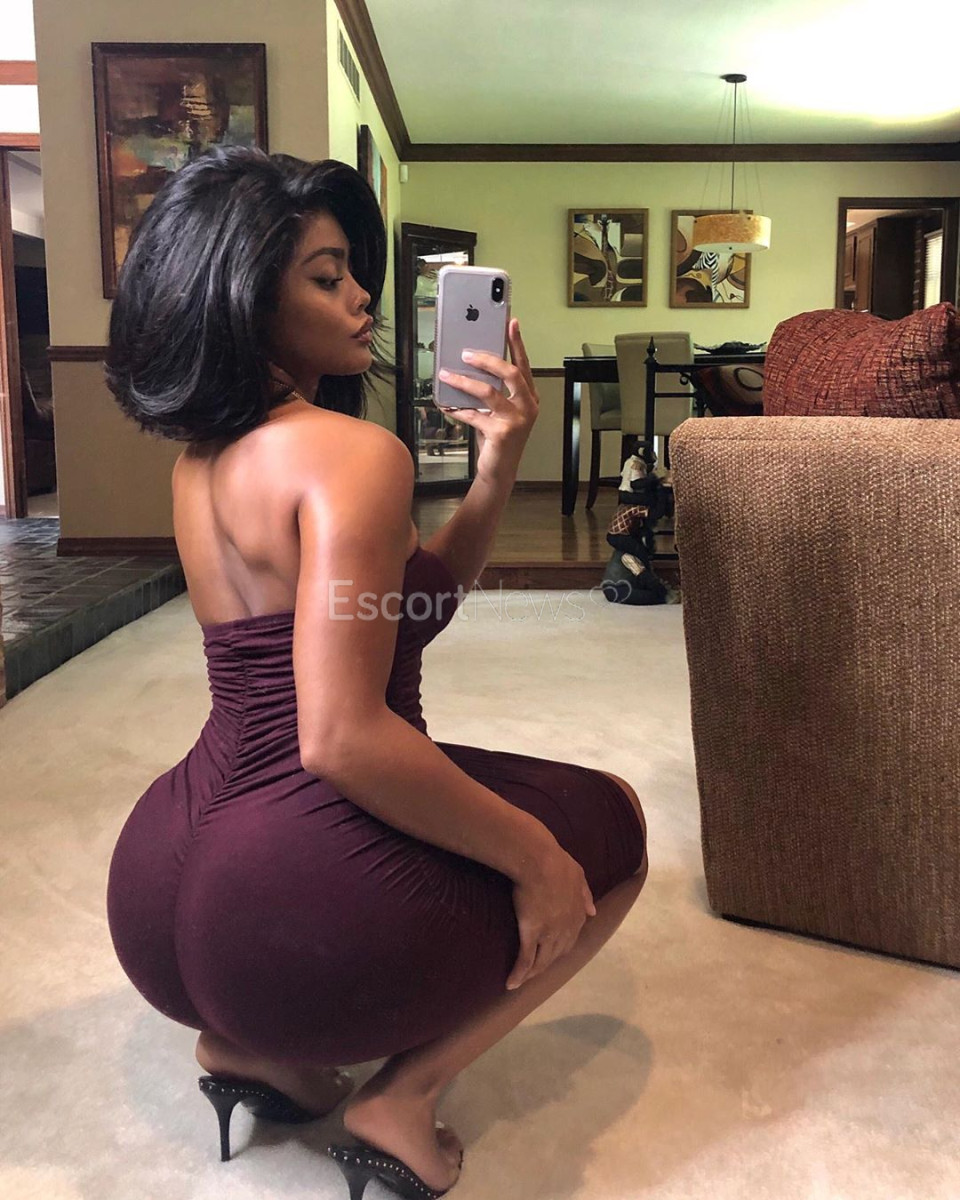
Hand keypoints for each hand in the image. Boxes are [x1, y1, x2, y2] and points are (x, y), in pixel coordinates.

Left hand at [436, 318, 538, 482]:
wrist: (500, 470)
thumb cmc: (497, 438)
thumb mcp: (498, 411)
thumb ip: (491, 390)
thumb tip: (470, 367)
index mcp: (529, 397)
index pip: (523, 364)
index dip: (517, 342)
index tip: (511, 322)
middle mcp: (527, 406)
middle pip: (510, 373)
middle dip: (486, 359)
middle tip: (466, 353)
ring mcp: (516, 420)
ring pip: (488, 392)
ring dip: (464, 382)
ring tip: (447, 375)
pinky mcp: (501, 433)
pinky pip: (474, 415)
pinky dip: (458, 409)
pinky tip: (447, 405)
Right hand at [506, 839, 596, 991]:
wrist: (540, 861)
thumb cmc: (557, 862)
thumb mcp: (578, 875)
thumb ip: (585, 894)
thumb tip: (593, 911)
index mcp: (578, 914)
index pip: (571, 937)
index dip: (561, 946)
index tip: (553, 950)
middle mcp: (567, 928)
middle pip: (557, 953)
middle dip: (548, 962)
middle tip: (537, 969)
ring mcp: (549, 933)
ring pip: (542, 960)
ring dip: (534, 973)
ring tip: (523, 980)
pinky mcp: (532, 934)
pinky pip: (525, 960)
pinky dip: (519, 974)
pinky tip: (511, 983)